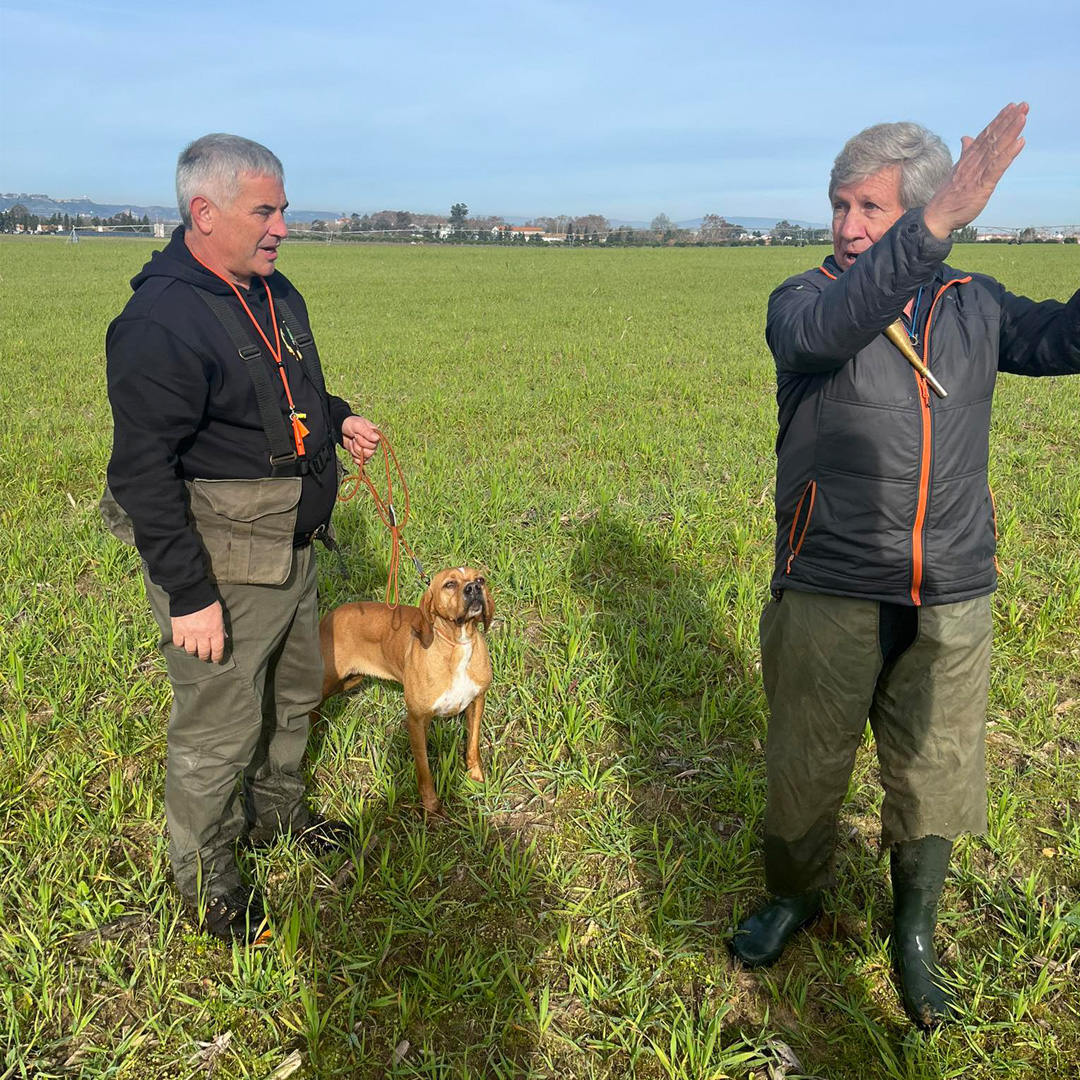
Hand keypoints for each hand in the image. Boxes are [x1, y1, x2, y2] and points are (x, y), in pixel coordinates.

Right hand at [171, 600, 225, 662]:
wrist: (191, 593)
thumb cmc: (208, 602)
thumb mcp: (219, 614)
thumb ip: (221, 627)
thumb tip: (223, 637)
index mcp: (215, 631)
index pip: (217, 649)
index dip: (217, 656)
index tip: (216, 659)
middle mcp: (202, 635)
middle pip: (204, 652)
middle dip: (205, 657)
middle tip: (205, 657)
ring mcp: (189, 634)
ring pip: (191, 650)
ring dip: (193, 652)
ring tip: (194, 651)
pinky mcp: (178, 630)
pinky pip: (178, 643)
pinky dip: (181, 644)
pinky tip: (183, 642)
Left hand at [341, 415, 379, 467]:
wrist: (340, 428)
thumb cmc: (350, 423)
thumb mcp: (358, 425)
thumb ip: (367, 432)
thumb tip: (377, 438)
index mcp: (375, 435)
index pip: (373, 445)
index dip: (363, 442)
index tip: (356, 435)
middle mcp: (373, 443)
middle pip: (369, 453)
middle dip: (357, 446)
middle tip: (353, 438)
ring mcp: (367, 450)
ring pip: (364, 457)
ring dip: (354, 450)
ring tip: (352, 442)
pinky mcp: (361, 454)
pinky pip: (361, 462)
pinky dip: (355, 458)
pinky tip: (352, 451)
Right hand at [923, 102, 1027, 239]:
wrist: (936, 217)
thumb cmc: (948, 197)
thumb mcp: (957, 171)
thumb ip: (965, 153)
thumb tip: (967, 138)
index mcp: (967, 159)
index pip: (985, 136)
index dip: (998, 121)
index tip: (1011, 107)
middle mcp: (972, 163)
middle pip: (992, 138)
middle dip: (1008, 121)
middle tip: (1023, 106)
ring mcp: (976, 173)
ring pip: (995, 149)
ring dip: (1010, 132)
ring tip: (1022, 118)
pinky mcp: (982, 186)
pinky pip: (997, 167)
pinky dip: (1008, 154)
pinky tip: (1020, 142)